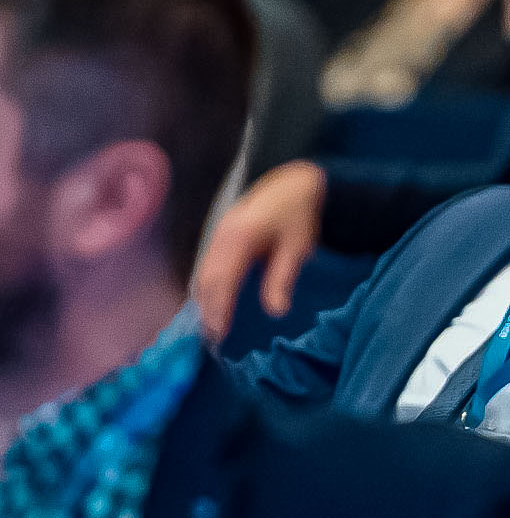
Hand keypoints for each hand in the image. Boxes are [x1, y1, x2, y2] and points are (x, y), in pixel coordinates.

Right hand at [191, 160, 327, 341]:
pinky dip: (207, 285)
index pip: (223, 280)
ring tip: (209, 326)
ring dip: (204, 299)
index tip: (218, 333)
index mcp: (240, 238)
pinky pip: (207, 263)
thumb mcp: (297, 247)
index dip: (219, 308)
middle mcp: (222, 236)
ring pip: (203, 271)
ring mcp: (218, 233)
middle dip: (207, 308)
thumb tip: (275, 311)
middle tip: (211, 338)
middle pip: (207, 278)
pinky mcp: (220, 234)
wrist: (291, 180)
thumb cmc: (298, 213)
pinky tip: (211, 301)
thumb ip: (282, 278)